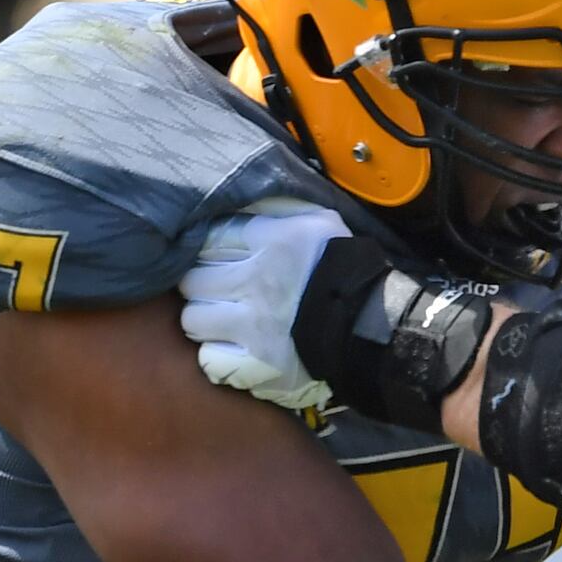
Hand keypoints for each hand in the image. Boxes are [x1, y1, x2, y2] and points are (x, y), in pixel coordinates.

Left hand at [177, 199, 359, 415]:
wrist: (369, 323)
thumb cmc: (341, 267)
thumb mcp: (318, 221)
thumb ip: (279, 209)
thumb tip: (244, 199)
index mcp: (270, 241)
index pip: (210, 239)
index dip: (209, 251)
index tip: (217, 259)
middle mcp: (255, 280)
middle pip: (192, 280)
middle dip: (201, 285)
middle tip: (218, 291)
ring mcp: (252, 324)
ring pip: (192, 319)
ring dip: (204, 320)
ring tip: (223, 320)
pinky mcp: (255, 362)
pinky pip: (209, 359)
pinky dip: (216, 356)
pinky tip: (231, 349)